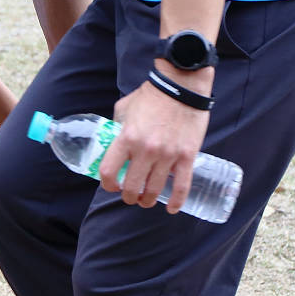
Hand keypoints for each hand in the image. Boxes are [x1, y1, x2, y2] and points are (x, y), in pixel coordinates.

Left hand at [97, 74, 210, 212]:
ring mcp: (167, 155)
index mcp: (126, 138)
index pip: (109, 171)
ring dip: (147, 200)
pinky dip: (176, 201)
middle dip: (128, 196)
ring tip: (145, 201)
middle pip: (131, 186)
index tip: (111, 185)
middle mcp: (145, 150)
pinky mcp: (187, 156)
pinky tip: (172, 208)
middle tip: (129, 196)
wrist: (181, 86)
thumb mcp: (124, 107)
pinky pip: (181, 186)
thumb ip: (117, 126)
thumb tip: (112, 140)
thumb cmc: (151, 95)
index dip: (107, 184)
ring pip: (154, 190)